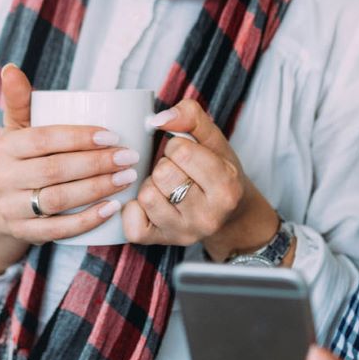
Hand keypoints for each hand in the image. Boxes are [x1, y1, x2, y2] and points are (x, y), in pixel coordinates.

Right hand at [0, 64, 143, 245]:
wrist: (5, 207)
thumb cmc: (23, 159)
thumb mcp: (18, 129)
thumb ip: (20, 100)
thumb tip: (10, 68)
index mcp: (4, 147)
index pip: (42, 139)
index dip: (78, 137)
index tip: (112, 136)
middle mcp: (2, 178)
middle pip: (53, 170)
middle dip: (96, 164)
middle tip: (129, 157)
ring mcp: (12, 209)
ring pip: (57, 200)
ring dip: (96, 189)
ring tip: (127, 179)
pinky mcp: (24, 234)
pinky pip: (58, 230)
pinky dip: (87, 220)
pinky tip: (112, 209)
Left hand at [123, 99, 276, 259]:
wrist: (226, 215)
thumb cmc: (218, 173)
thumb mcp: (214, 140)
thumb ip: (191, 117)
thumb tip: (157, 119)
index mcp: (226, 188)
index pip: (182, 152)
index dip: (177, 146)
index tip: (187, 155)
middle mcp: (208, 216)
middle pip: (163, 173)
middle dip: (165, 164)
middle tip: (179, 172)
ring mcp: (184, 233)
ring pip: (147, 195)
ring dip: (152, 184)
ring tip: (167, 187)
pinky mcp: (161, 242)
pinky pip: (132, 223)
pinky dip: (134, 209)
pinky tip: (151, 204)